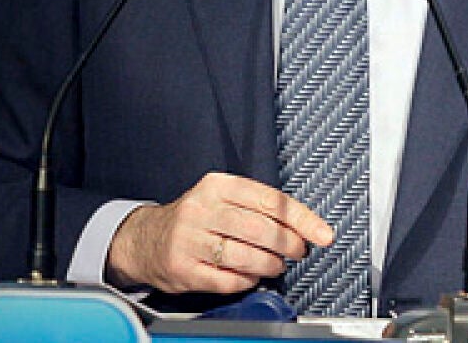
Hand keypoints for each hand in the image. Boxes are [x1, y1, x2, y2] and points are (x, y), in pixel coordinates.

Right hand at [106, 172, 333, 294]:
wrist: (145, 239)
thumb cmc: (195, 218)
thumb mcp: (222, 198)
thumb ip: (259, 208)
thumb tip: (304, 227)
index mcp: (217, 185)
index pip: (269, 200)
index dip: (302, 219)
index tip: (322, 234)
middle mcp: (201, 209)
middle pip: (259, 229)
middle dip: (288, 244)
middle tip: (298, 251)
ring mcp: (190, 240)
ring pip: (244, 255)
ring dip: (269, 265)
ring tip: (275, 265)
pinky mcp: (183, 268)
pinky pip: (226, 279)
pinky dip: (246, 280)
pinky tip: (250, 276)